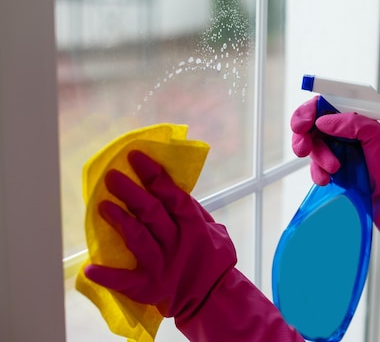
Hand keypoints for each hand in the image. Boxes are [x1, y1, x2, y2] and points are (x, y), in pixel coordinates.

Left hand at [84, 150, 236, 320]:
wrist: (213, 297)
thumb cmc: (213, 259)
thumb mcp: (215, 231)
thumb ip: (194, 211)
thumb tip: (172, 186)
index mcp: (194, 226)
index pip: (172, 196)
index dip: (154, 175)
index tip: (136, 157)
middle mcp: (178, 243)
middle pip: (152, 214)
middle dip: (132, 193)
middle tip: (112, 176)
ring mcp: (163, 266)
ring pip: (139, 240)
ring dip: (120, 222)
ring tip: (102, 206)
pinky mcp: (150, 287)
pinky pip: (127, 282)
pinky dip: (108, 276)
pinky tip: (90, 268)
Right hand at [291, 97, 379, 278]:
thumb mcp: (376, 138)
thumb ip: (352, 123)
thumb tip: (324, 122)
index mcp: (352, 118)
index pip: (323, 105)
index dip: (309, 112)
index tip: (304, 124)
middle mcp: (341, 132)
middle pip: (309, 125)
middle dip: (302, 135)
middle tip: (303, 148)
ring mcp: (334, 150)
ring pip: (310, 147)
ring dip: (316, 158)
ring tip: (333, 169)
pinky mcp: (331, 169)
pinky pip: (314, 167)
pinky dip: (317, 173)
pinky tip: (328, 180)